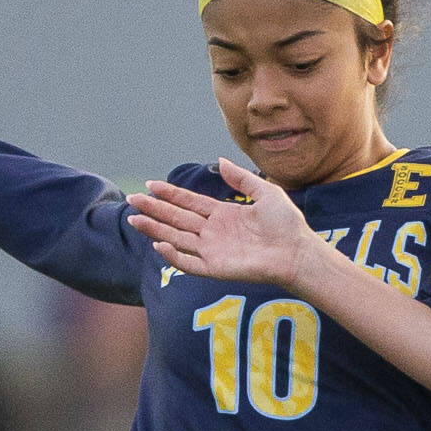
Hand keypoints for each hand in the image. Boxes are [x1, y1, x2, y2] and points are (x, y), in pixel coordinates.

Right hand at [127, 160, 314, 286]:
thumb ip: (241, 178)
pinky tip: (159, 242)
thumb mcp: (266, 192)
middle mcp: (213, 232)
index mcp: (222, 215)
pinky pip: (189, 263)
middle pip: (177, 219)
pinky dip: (174, 256)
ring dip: (155, 229)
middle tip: (132, 200)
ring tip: (135, 218)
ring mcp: (213, 250)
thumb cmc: (287, 224)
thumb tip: (220, 162)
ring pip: (177, 239)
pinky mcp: (216, 268)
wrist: (298, 251)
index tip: (151, 184)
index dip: (170, 194)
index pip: (189, 203)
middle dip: (154, 209)